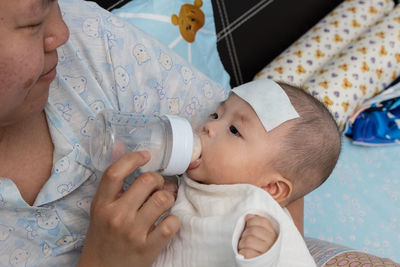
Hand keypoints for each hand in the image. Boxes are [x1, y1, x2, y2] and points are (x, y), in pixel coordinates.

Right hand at [78, 151, 179, 266]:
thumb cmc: (104, 235)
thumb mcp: (101, 208)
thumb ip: (114, 183)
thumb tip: (125, 148)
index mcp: (102, 204)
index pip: (115, 172)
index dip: (133, 158)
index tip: (146, 155)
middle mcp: (116, 216)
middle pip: (147, 181)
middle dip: (158, 180)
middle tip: (157, 186)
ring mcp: (133, 232)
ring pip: (163, 199)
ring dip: (168, 198)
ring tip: (163, 203)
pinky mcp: (148, 247)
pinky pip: (171, 223)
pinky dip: (173, 220)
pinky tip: (166, 222)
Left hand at [238, 214, 276, 258]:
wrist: (258, 263)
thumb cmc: (256, 247)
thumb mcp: (258, 233)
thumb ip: (254, 223)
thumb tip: (248, 216)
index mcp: (273, 234)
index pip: (262, 221)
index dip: (252, 222)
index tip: (250, 227)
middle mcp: (272, 243)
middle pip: (253, 230)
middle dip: (245, 234)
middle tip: (246, 240)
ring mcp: (266, 252)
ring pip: (248, 241)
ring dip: (242, 244)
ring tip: (245, 247)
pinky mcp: (258, 260)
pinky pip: (246, 252)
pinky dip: (242, 252)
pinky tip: (245, 253)